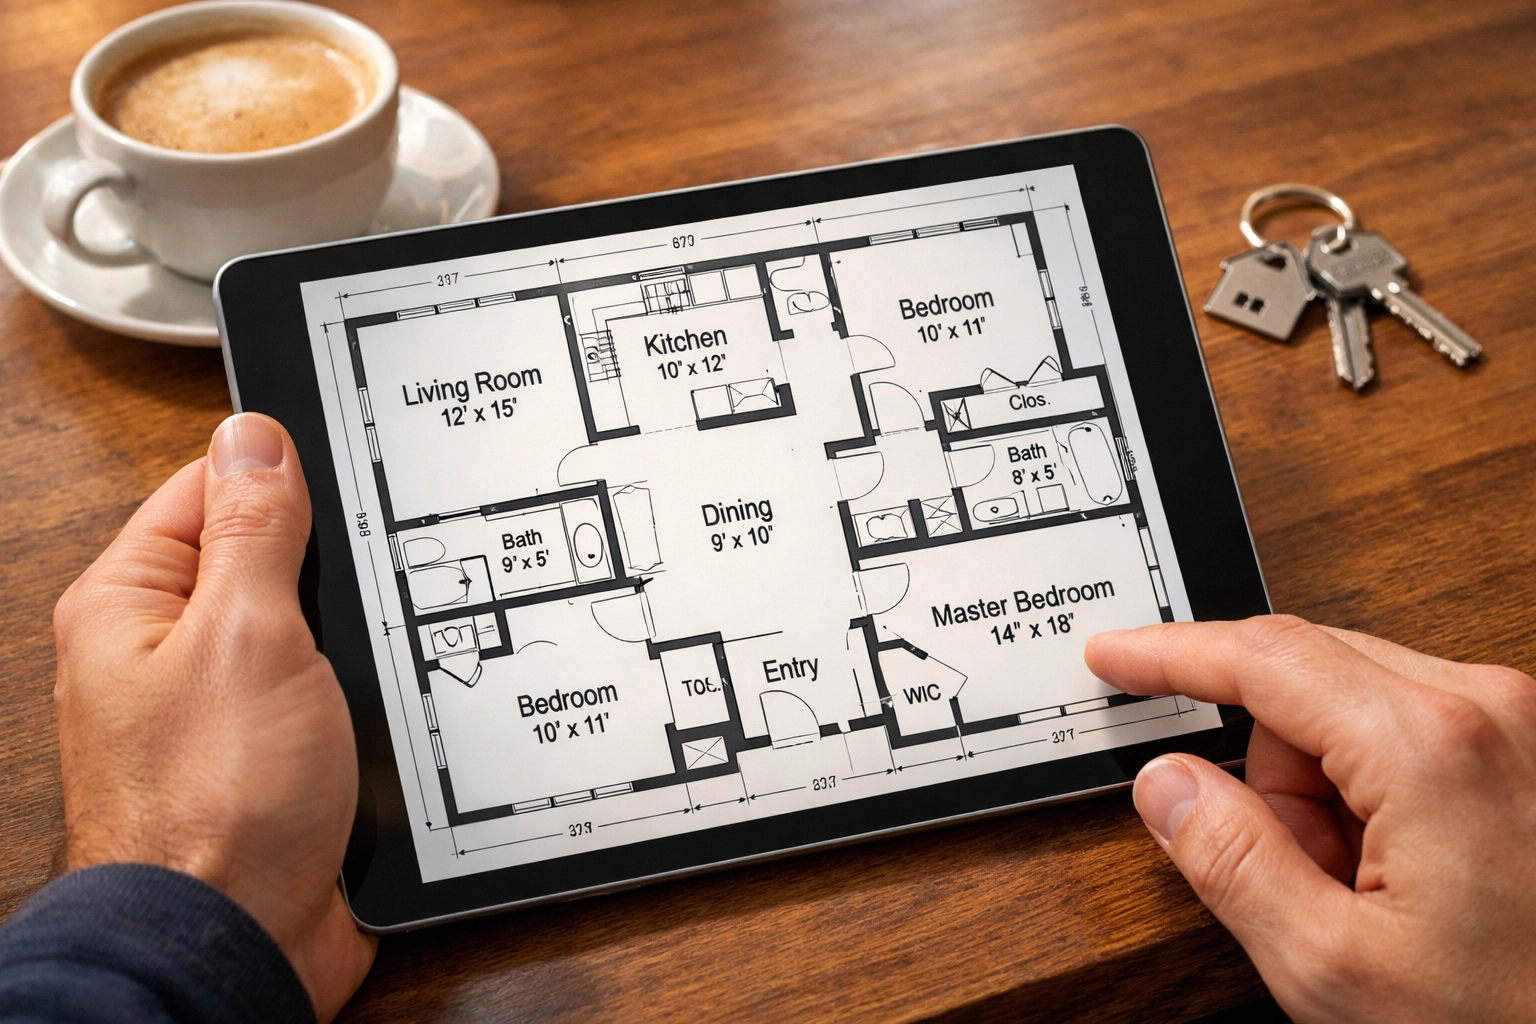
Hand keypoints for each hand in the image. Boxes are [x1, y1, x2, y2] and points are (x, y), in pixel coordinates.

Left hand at [52, 413, 375, 1020]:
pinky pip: (328, 689)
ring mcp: (222, 704)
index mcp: (131, 603)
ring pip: (308, 627)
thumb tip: (254, 439)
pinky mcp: (273, 752)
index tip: (347, 466)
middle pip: (263, 557)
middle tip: (376, 564)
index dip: (280, 472)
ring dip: (352, 632)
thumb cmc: (213, 803)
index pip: (207, 488)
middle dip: (328, 562)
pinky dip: (362, 685)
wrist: (240, 939)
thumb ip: (253, 529)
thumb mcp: (246, 632)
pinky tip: (387, 690)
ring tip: (380, 637)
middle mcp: (167, 650)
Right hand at [1086, 616, 1535, 1022]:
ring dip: (1326, 789)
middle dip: (1270, 770)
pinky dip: (1374, 790)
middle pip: (1303, 682)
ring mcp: (1514, 722)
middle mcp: (1484, 707)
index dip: (1170, 654)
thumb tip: (1167, 783)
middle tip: (1295, 870)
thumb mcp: (1333, 968)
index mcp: (1428, 746)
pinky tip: (1405, 872)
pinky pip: (1403, 730)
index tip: (1115, 655)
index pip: (1262, 658)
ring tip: (1368, 888)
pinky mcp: (1524, 745)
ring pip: (1350, 709)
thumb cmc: (1509, 1021)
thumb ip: (1230, 863)